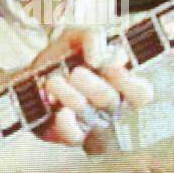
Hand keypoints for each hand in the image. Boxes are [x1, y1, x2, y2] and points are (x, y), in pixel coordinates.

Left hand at [32, 28, 152, 150]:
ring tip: (53, 81)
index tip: (110, 68)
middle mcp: (109, 107)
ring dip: (69, 95)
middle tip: (76, 73)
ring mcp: (90, 123)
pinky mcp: (68, 134)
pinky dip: (67, 125)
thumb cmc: (65, 54)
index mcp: (120, 84)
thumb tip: (100, 58)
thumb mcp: (77, 35)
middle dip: (92, 85)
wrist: (32, 71)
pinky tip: (59, 112)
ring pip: (88, 115)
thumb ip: (93, 37)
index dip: (129, 83)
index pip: (141, 93)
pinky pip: (75, 137)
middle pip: (110, 102)